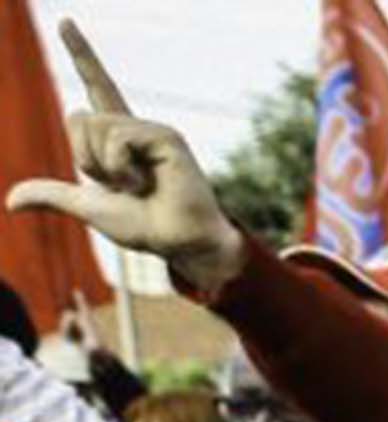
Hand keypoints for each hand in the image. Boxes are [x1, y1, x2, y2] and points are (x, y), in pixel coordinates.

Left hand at [6, 23, 244, 292]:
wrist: (180, 243)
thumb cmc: (146, 225)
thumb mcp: (88, 207)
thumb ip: (53, 196)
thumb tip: (10, 203)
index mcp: (118, 137)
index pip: (96, 86)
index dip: (81, 54)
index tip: (65, 21)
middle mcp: (133, 126)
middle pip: (78, 117)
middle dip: (84, 159)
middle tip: (121, 187)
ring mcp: (151, 129)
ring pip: (95, 128)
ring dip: (105, 168)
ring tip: (137, 187)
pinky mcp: (165, 136)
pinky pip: (118, 139)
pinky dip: (120, 168)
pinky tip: (146, 184)